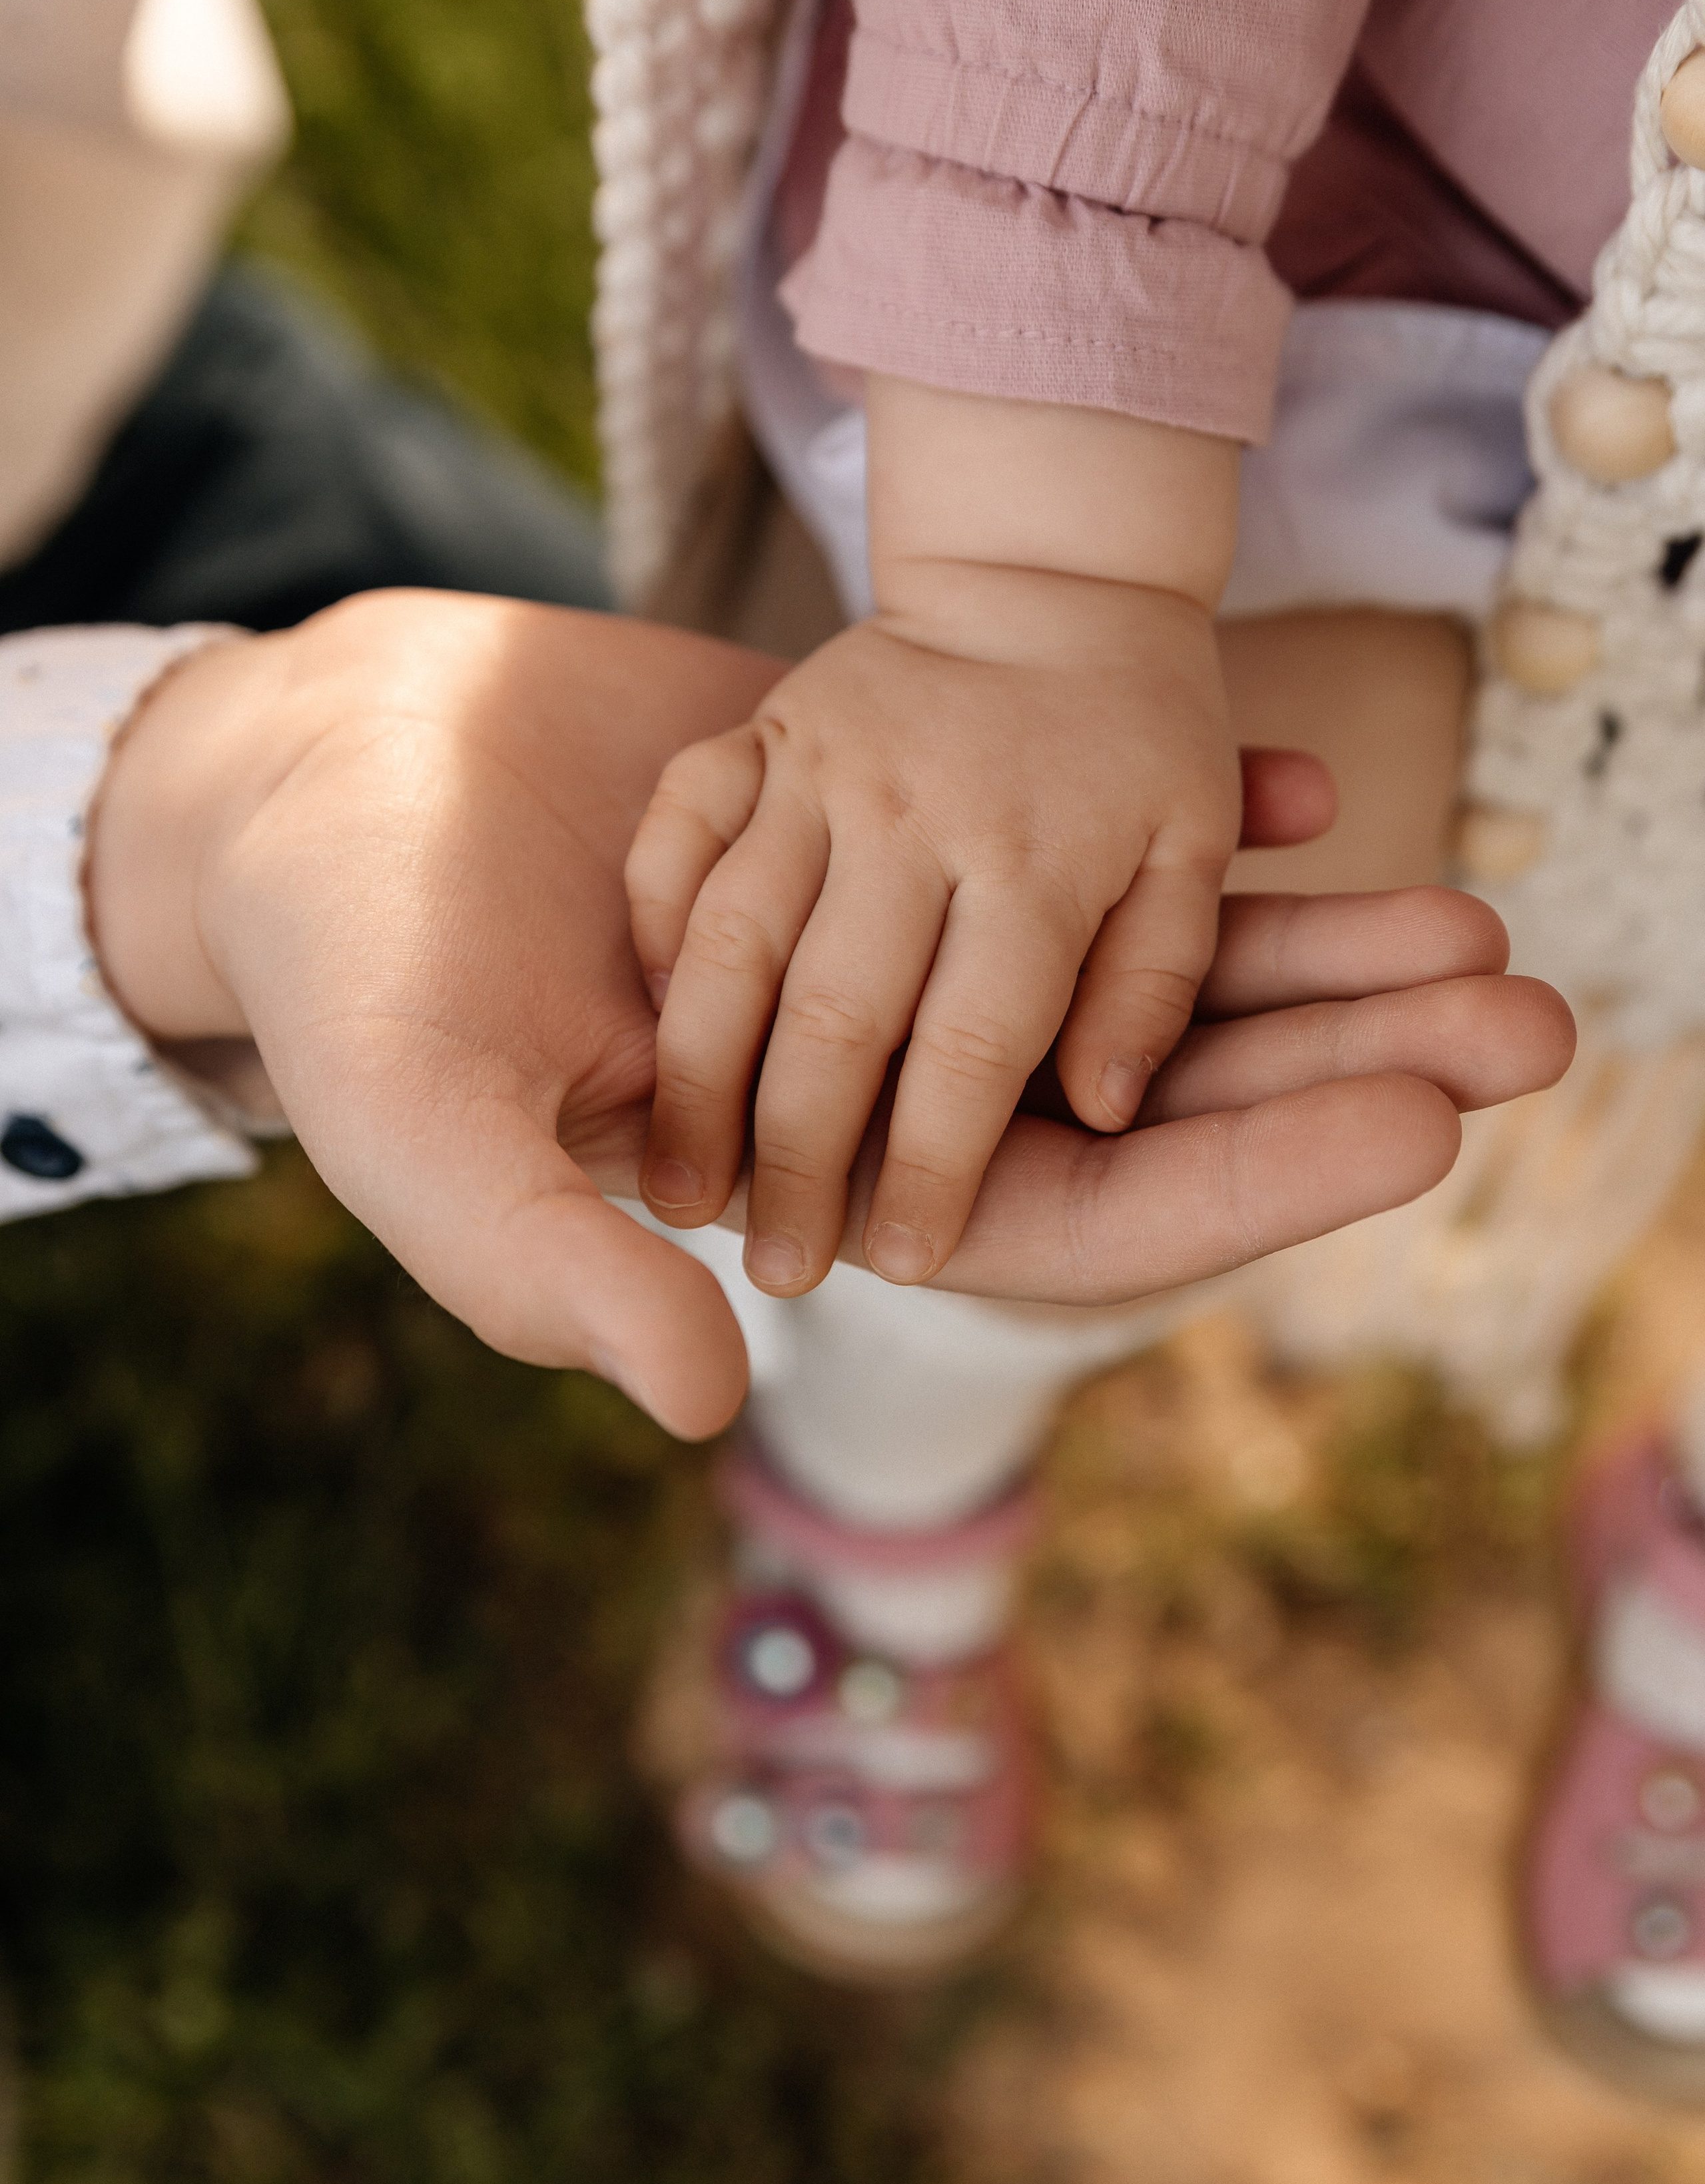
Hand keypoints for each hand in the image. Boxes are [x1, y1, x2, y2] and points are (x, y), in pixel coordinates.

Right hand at [87, 593, 1572, 1438]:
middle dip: (1325, 1061)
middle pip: (1139, 1093)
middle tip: (1522, 1018)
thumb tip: (706, 1403)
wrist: (325, 780)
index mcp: (803, 1191)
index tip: (1413, 1130)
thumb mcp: (433, 1134)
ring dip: (1296, 947)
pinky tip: (1307, 788)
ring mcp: (892, 958)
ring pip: (1128, 967)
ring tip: (1469, 911)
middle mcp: (877, 1088)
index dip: (1237, 1179)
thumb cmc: (356, 978)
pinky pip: (1063, 838)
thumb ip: (558, 1270)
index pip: (1061, 1217)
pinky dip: (1177, 820)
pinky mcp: (886, 831)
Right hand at [629, 577, 1241, 1296]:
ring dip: (699, 1077)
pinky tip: (648, 1021)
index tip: (907, 1264)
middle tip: (785, 1273)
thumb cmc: (1126, 731)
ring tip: (682, 1193)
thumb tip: (1109, 1113)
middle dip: (804, 1162)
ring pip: (734, 942)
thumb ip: (1145, 982)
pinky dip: (656, 926)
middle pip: (838, 1018)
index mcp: (1032, 859)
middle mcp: (909, 815)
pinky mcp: (748, 731)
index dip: (938, 1166)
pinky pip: (678, 835)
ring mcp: (813, 766)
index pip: (974, 1049)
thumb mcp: (1183, 849)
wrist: (1030, 568)